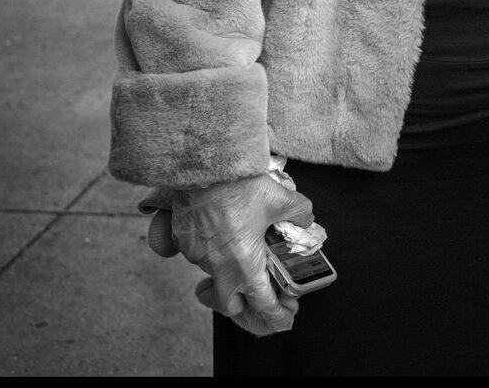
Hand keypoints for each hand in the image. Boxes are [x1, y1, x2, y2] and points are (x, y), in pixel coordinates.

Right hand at [159, 173, 313, 336]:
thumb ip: (299, 214)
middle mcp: (219, 267)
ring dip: (227, 270)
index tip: (286, 318)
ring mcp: (197, 257)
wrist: (205, 169)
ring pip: (213, 275)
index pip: (262, 303)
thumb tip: (305, 220)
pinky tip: (222, 232)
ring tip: (241, 249)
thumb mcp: (282, 199)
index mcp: (245, 264)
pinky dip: (211, 250)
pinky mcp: (184, 242)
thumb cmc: (241, 187)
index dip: (276, 314)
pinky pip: (199, 255)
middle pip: (230, 304)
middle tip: (258, 293)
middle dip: (245, 305)